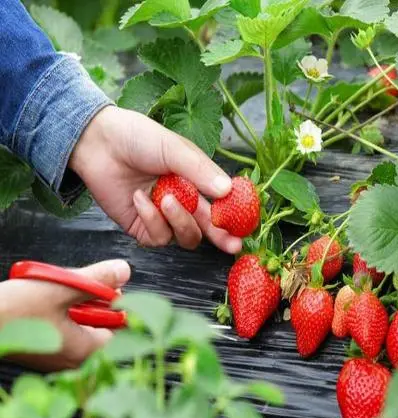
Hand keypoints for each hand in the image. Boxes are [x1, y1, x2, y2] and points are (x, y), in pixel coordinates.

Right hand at [0, 259, 129, 370]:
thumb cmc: (12, 311)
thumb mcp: (61, 288)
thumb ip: (97, 280)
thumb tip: (124, 270)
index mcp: (85, 350)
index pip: (119, 326)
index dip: (116, 303)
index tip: (107, 286)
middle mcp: (73, 359)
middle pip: (99, 323)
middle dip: (92, 299)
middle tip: (77, 283)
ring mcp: (55, 356)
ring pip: (79, 322)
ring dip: (73, 301)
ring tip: (56, 287)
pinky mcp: (40, 349)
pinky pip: (61, 326)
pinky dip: (58, 309)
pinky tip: (43, 297)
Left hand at [69, 106, 241, 253]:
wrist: (98, 142)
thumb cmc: (138, 138)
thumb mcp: (175, 149)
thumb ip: (200, 171)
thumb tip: (227, 190)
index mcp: (196, 183)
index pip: (221, 206)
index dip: (233, 218)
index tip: (245, 225)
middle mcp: (183, 203)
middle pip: (208, 229)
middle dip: (222, 237)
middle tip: (231, 244)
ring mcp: (163, 217)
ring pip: (185, 237)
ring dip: (179, 221)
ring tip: (165, 199)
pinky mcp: (142, 228)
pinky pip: (157, 237)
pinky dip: (151, 220)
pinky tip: (139, 198)